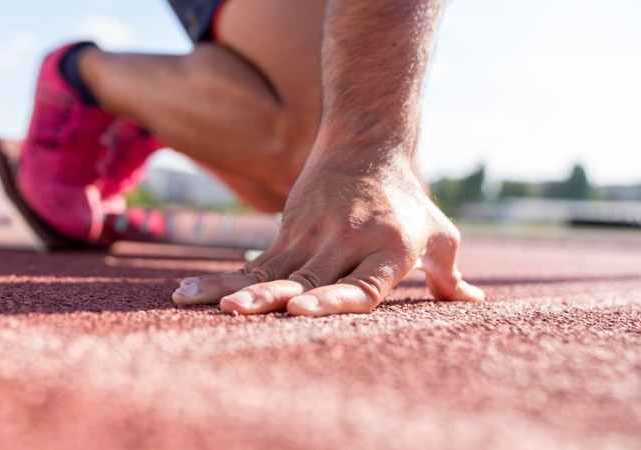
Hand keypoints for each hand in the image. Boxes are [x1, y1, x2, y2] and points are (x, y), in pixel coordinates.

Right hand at [172, 156, 483, 315]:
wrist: (366, 146)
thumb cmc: (406, 201)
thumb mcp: (437, 232)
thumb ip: (450, 273)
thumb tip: (474, 304)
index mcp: (389, 251)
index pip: (360, 284)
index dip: (332, 299)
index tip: (302, 311)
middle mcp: (347, 244)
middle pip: (305, 277)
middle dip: (269, 298)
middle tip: (237, 312)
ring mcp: (311, 238)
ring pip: (269, 271)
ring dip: (233, 288)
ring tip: (197, 302)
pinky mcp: (286, 234)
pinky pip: (252, 263)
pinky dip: (219, 279)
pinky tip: (187, 293)